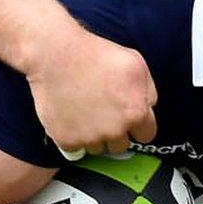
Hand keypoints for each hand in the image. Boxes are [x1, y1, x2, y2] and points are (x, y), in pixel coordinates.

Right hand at [28, 28, 157, 157]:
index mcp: (136, 112)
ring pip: (98, 148)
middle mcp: (116, 130)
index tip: (125, 118)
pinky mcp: (67, 141)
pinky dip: (73, 139)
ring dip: (93, 137)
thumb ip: (147, 90)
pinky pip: (75, 150)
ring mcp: (91, 137)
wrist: (54, 54)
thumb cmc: (94, 53)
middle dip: (115, 132)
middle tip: (101, 112)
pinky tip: (70, 119)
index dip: (136, 125)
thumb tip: (148, 108)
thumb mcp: (135, 63)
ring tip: (84, 113)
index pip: (146, 135)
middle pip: (121, 145)